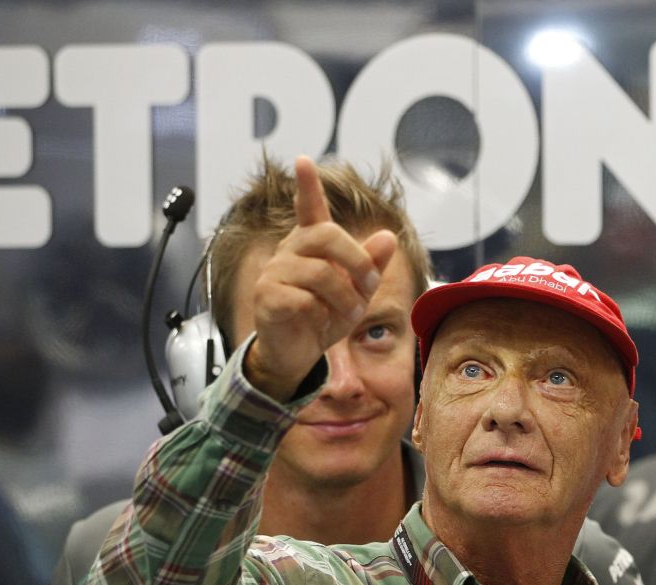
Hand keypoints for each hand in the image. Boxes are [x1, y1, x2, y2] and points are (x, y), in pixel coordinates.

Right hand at [244, 155, 398, 399]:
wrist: (298, 354)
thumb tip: (388, 236)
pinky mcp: (267, 297)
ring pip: (320, 273)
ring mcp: (275, 273)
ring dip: (345, 297)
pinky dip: (322, 314)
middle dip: (357, 261)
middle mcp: (290, 252)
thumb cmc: (324, 317)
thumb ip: (370, 265)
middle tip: (369, 287)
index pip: (309, 209)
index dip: (307, 186)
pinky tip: (317, 321)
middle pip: (326, 235)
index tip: (304, 160)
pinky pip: (304, 299)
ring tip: (347, 312)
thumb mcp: (356, 292)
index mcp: (311, 245)